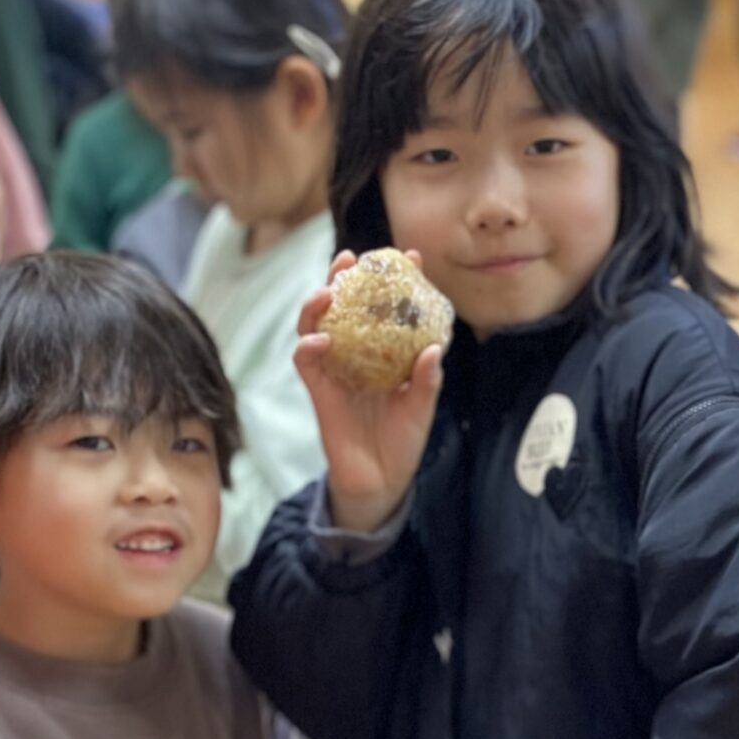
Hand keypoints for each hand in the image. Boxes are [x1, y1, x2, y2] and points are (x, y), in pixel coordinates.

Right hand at [294, 251, 443, 533]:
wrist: (382, 481)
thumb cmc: (403, 440)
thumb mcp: (422, 407)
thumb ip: (426, 379)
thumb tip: (432, 348)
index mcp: (381, 351)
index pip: (384, 307)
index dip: (394, 281)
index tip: (412, 258)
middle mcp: (354, 354)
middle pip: (342, 306)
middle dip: (342, 278)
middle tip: (352, 260)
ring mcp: (334, 370)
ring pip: (315, 326)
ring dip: (316, 304)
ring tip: (327, 290)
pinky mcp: (319, 391)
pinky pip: (306, 362)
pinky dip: (309, 346)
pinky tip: (322, 339)